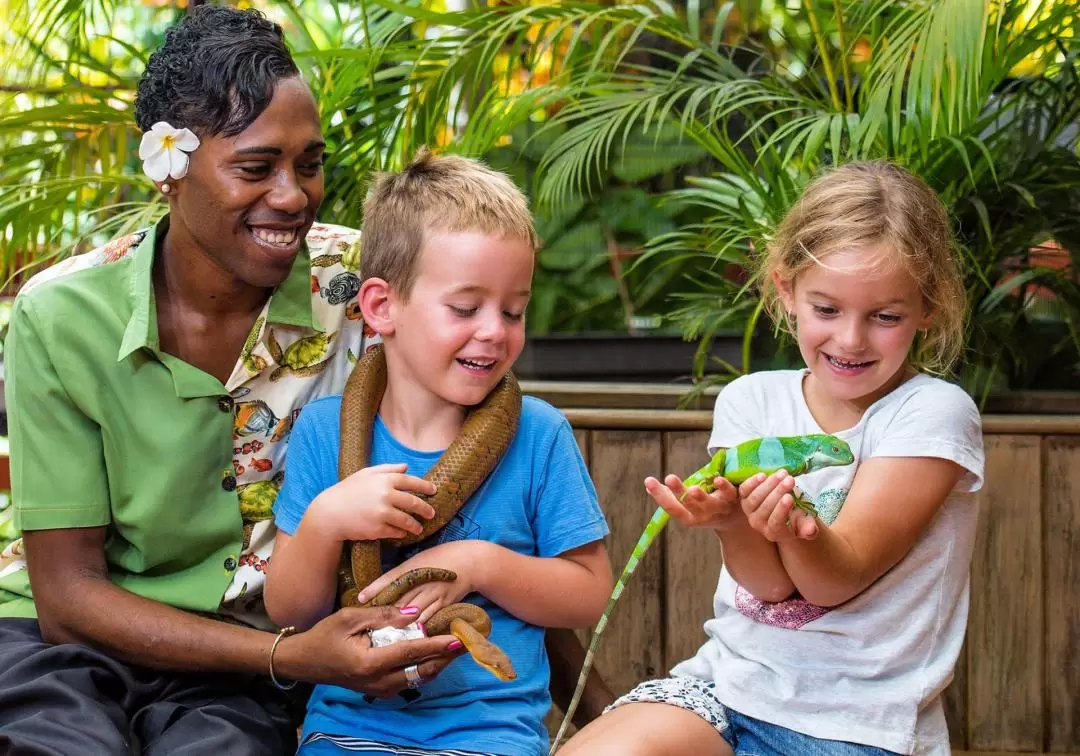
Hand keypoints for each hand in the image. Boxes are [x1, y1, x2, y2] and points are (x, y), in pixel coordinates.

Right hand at [275, 604, 464, 696]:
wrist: (305, 661)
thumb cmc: (325, 635)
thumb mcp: (350, 617)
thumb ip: (384, 615)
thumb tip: (415, 612)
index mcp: (370, 662)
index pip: (412, 652)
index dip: (438, 644)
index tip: (458, 637)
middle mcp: (378, 681)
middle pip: (422, 670)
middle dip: (445, 657)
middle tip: (465, 641)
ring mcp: (379, 689)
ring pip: (418, 679)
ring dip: (437, 663)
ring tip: (454, 647)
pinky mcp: (380, 690)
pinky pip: (409, 681)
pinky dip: (424, 668)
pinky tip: (433, 655)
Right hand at [311, 463, 436, 541]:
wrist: (330, 513)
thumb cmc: (347, 491)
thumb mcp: (365, 474)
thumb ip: (387, 469)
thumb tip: (406, 466)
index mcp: (384, 480)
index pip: (411, 482)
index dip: (425, 486)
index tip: (434, 491)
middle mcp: (386, 495)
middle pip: (414, 503)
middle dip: (426, 509)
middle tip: (431, 513)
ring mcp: (382, 513)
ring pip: (407, 520)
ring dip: (415, 525)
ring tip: (419, 528)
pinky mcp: (378, 529)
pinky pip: (396, 532)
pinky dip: (401, 533)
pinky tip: (403, 533)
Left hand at [355, 540, 490, 625]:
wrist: (471, 561)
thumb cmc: (441, 558)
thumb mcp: (418, 560)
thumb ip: (399, 575)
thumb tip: (375, 590)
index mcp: (414, 567)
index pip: (391, 578)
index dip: (375, 589)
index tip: (359, 599)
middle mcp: (422, 581)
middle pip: (399, 598)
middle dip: (382, 611)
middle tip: (365, 624)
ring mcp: (434, 594)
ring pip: (412, 612)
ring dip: (397, 623)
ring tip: (381, 636)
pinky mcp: (444, 604)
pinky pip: (428, 619)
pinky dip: (416, 628)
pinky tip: (406, 638)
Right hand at [644, 473, 740, 530]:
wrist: (737, 520)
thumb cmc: (706, 508)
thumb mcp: (688, 505)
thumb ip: (670, 495)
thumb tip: (648, 484)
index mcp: (689, 517)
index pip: (672, 508)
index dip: (660, 496)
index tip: (649, 481)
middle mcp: (703, 515)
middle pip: (688, 505)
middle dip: (678, 492)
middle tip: (669, 479)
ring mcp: (718, 508)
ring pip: (708, 504)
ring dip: (700, 496)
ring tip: (692, 489)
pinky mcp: (733, 499)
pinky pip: (729, 494)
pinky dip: (723, 487)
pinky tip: (717, 479)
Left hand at [739, 470, 817, 541]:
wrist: (784, 511)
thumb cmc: (796, 518)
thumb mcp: (805, 523)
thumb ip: (808, 527)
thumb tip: (811, 531)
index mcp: (773, 533)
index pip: (775, 522)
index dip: (781, 510)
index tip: (790, 497)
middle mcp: (758, 524)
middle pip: (765, 507)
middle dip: (778, 492)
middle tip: (790, 480)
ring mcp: (749, 511)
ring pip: (755, 498)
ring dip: (769, 484)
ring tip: (782, 474)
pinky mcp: (743, 498)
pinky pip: (744, 490)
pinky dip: (752, 482)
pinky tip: (764, 475)